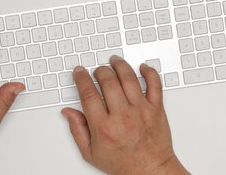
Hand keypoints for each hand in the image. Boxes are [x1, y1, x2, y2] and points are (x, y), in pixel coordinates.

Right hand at [62, 56, 187, 174]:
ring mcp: (141, 110)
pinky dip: (149, 72)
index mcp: (104, 127)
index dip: (81, 78)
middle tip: (97, 70)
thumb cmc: (124, 164)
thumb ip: (78, 130)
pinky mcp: (156, 109)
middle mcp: (122, 116)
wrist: (150, 171)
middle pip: (108, 80)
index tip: (79, 72)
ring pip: (129, 78)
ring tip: (114, 61)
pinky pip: (155, 84)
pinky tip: (142, 68)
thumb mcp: (91, 153)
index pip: (88, 93)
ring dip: (120, 65)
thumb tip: (68, 112)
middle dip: (99, 70)